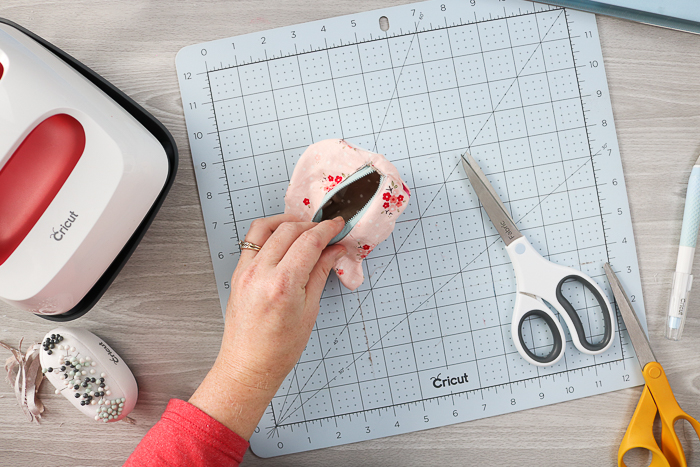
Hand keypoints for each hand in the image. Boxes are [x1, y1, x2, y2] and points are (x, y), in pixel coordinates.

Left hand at [189, 214, 345, 438]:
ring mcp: (245, 271)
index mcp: (283, 284)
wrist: (249, 366)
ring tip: (304, 229)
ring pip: (266, 227)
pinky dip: (270, 233)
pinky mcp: (237, 273)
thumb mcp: (310, 310)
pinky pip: (252, 240)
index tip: (338, 225)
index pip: (309, 241)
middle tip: (327, 231)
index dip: (327, 229)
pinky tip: (283, 239)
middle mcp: (261, 273)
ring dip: (288, 222)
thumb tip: (334, 251)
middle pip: (289, 230)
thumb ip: (320, 273)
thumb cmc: (279, 349)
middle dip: (312, 225)